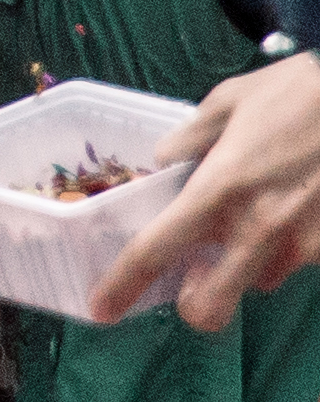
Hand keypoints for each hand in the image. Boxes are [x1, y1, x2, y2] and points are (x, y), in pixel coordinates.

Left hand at [89, 52, 319, 329]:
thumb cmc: (300, 91)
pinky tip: (295, 211)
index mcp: (218, 187)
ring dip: (247, 268)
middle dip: (195, 305)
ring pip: (260, 282)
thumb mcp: (231, 99)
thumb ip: (192, 136)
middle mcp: (257, 226)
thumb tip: (166, 158)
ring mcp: (302, 242)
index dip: (122, 285)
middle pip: (210, 301)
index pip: (155, 249)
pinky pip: (298, 261)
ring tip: (254, 224)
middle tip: (190, 283)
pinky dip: (287, 248)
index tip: (102, 309)